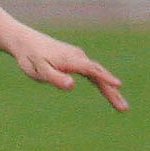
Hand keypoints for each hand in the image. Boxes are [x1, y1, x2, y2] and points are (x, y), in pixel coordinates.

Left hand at [6, 25, 128, 110]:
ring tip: (120, 106)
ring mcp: (78, 57)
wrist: (24, 42)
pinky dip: (102, 82)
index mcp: (71, 60)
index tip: (118, 86)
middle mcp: (78, 57)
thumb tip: (71, 85)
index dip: (106, 78)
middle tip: (124, 108)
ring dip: (110, 89)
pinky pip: (93, 72)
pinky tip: (108, 92)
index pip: (93, 70)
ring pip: (98, 74)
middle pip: (100, 74)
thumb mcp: (38, 70)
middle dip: (112, 91)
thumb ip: (54, 78)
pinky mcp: (76, 60)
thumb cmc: (30, 58)